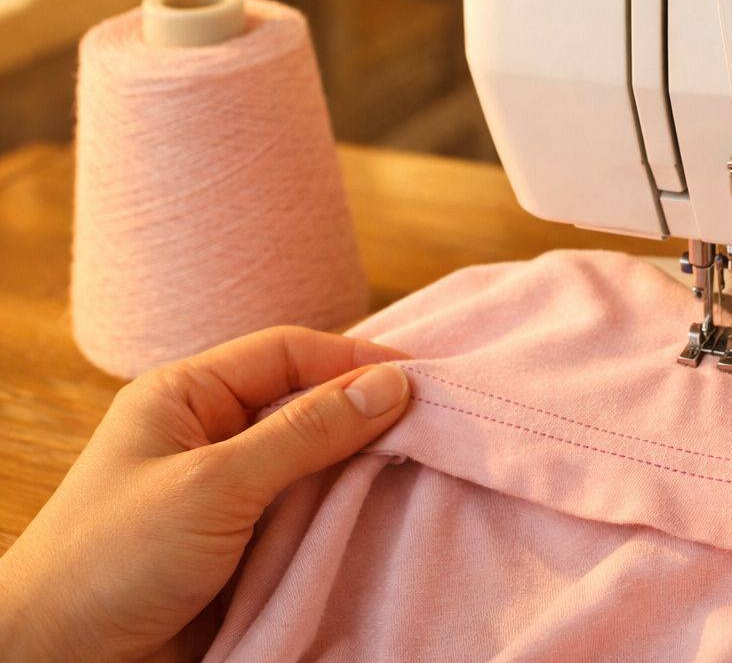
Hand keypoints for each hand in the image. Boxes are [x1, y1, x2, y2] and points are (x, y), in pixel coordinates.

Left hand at [0, 326, 411, 661]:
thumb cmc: (113, 560)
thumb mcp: (215, 485)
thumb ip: (306, 433)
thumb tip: (393, 382)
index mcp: (187, 396)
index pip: (287, 353)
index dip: (354, 359)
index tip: (422, 380)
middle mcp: (210, 434)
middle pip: (307, 404)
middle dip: (366, 415)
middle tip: (438, 427)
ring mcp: (228, 491)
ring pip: (315, 463)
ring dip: (361, 470)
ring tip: (425, 471)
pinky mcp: (243, 544)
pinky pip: (307, 515)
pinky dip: (345, 515)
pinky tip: (385, 517)